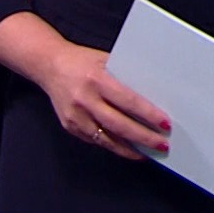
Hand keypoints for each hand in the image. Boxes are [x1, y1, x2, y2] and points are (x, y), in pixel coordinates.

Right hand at [40, 43, 170, 160]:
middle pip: (119, 125)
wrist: (48, 65)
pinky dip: (113, 145)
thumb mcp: (106, 60)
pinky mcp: (70, 126)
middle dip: (143, 137)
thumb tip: (152, 94)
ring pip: (107, 139)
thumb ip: (125, 77)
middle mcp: (85, 100)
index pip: (128, 101)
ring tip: (148, 152)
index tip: (165, 124)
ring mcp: (75, 116)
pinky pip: (95, 140)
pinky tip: (127, 147)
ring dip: (129, 149)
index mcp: (97, 80)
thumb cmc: (81, 60)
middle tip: (162, 145)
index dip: (148, 115)